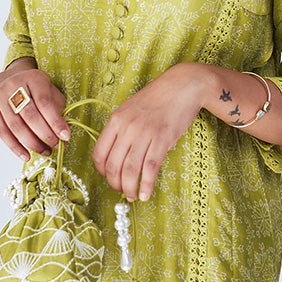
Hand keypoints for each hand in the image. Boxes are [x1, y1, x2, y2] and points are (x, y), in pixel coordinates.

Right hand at [0, 67, 70, 161]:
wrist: (11, 79)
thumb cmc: (35, 90)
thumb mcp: (50, 92)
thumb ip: (57, 110)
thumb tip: (62, 134)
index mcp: (33, 77)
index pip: (45, 103)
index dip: (55, 122)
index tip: (66, 137)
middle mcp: (13, 84)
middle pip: (30, 116)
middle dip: (46, 135)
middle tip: (56, 147)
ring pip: (16, 126)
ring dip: (32, 144)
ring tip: (45, 152)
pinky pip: (1, 131)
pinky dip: (15, 147)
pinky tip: (26, 156)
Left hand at [91, 64, 203, 202]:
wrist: (182, 86)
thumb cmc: (157, 97)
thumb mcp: (131, 108)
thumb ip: (121, 128)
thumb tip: (115, 153)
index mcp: (116, 120)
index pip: (99, 153)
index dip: (101, 171)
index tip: (108, 178)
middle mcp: (127, 127)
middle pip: (113, 165)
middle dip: (115, 184)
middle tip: (121, 191)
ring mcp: (144, 133)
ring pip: (130, 170)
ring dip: (129, 188)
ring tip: (133, 196)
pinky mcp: (162, 139)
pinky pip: (150, 168)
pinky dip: (146, 184)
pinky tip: (146, 194)